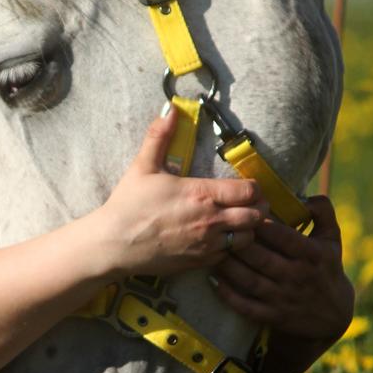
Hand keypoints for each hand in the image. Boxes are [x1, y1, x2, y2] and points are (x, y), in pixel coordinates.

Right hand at [100, 111, 266, 278]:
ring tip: (238, 223)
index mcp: (202, 193)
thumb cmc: (129, 205)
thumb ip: (159, 137)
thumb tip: (170, 110)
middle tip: (251, 205)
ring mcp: (207, 244)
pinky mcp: (200, 262)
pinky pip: (229, 257)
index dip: (254, 188)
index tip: (248, 187)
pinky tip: (220, 241)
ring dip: (247, 230)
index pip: (249, 191)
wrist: (114, 244)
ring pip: (248, 238)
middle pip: (256, 216)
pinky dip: (230, 249)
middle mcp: (211, 220)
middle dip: (258, 209)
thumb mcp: (143, 166)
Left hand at [210, 194, 354, 365]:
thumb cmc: (327, 268)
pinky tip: (213, 279)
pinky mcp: (273, 316)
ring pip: (250, 281)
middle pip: (262, 259)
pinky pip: (246, 306)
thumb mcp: (332, 239)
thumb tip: (303, 195)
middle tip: (221, 229)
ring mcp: (284, 298)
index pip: (284, 238)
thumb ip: (322, 212)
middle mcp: (297, 277)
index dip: (262, 225)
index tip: (244, 212)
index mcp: (312, 255)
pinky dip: (228, 295)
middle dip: (239, 243)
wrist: (333, 315)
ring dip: (229, 267)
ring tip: (212, 251)